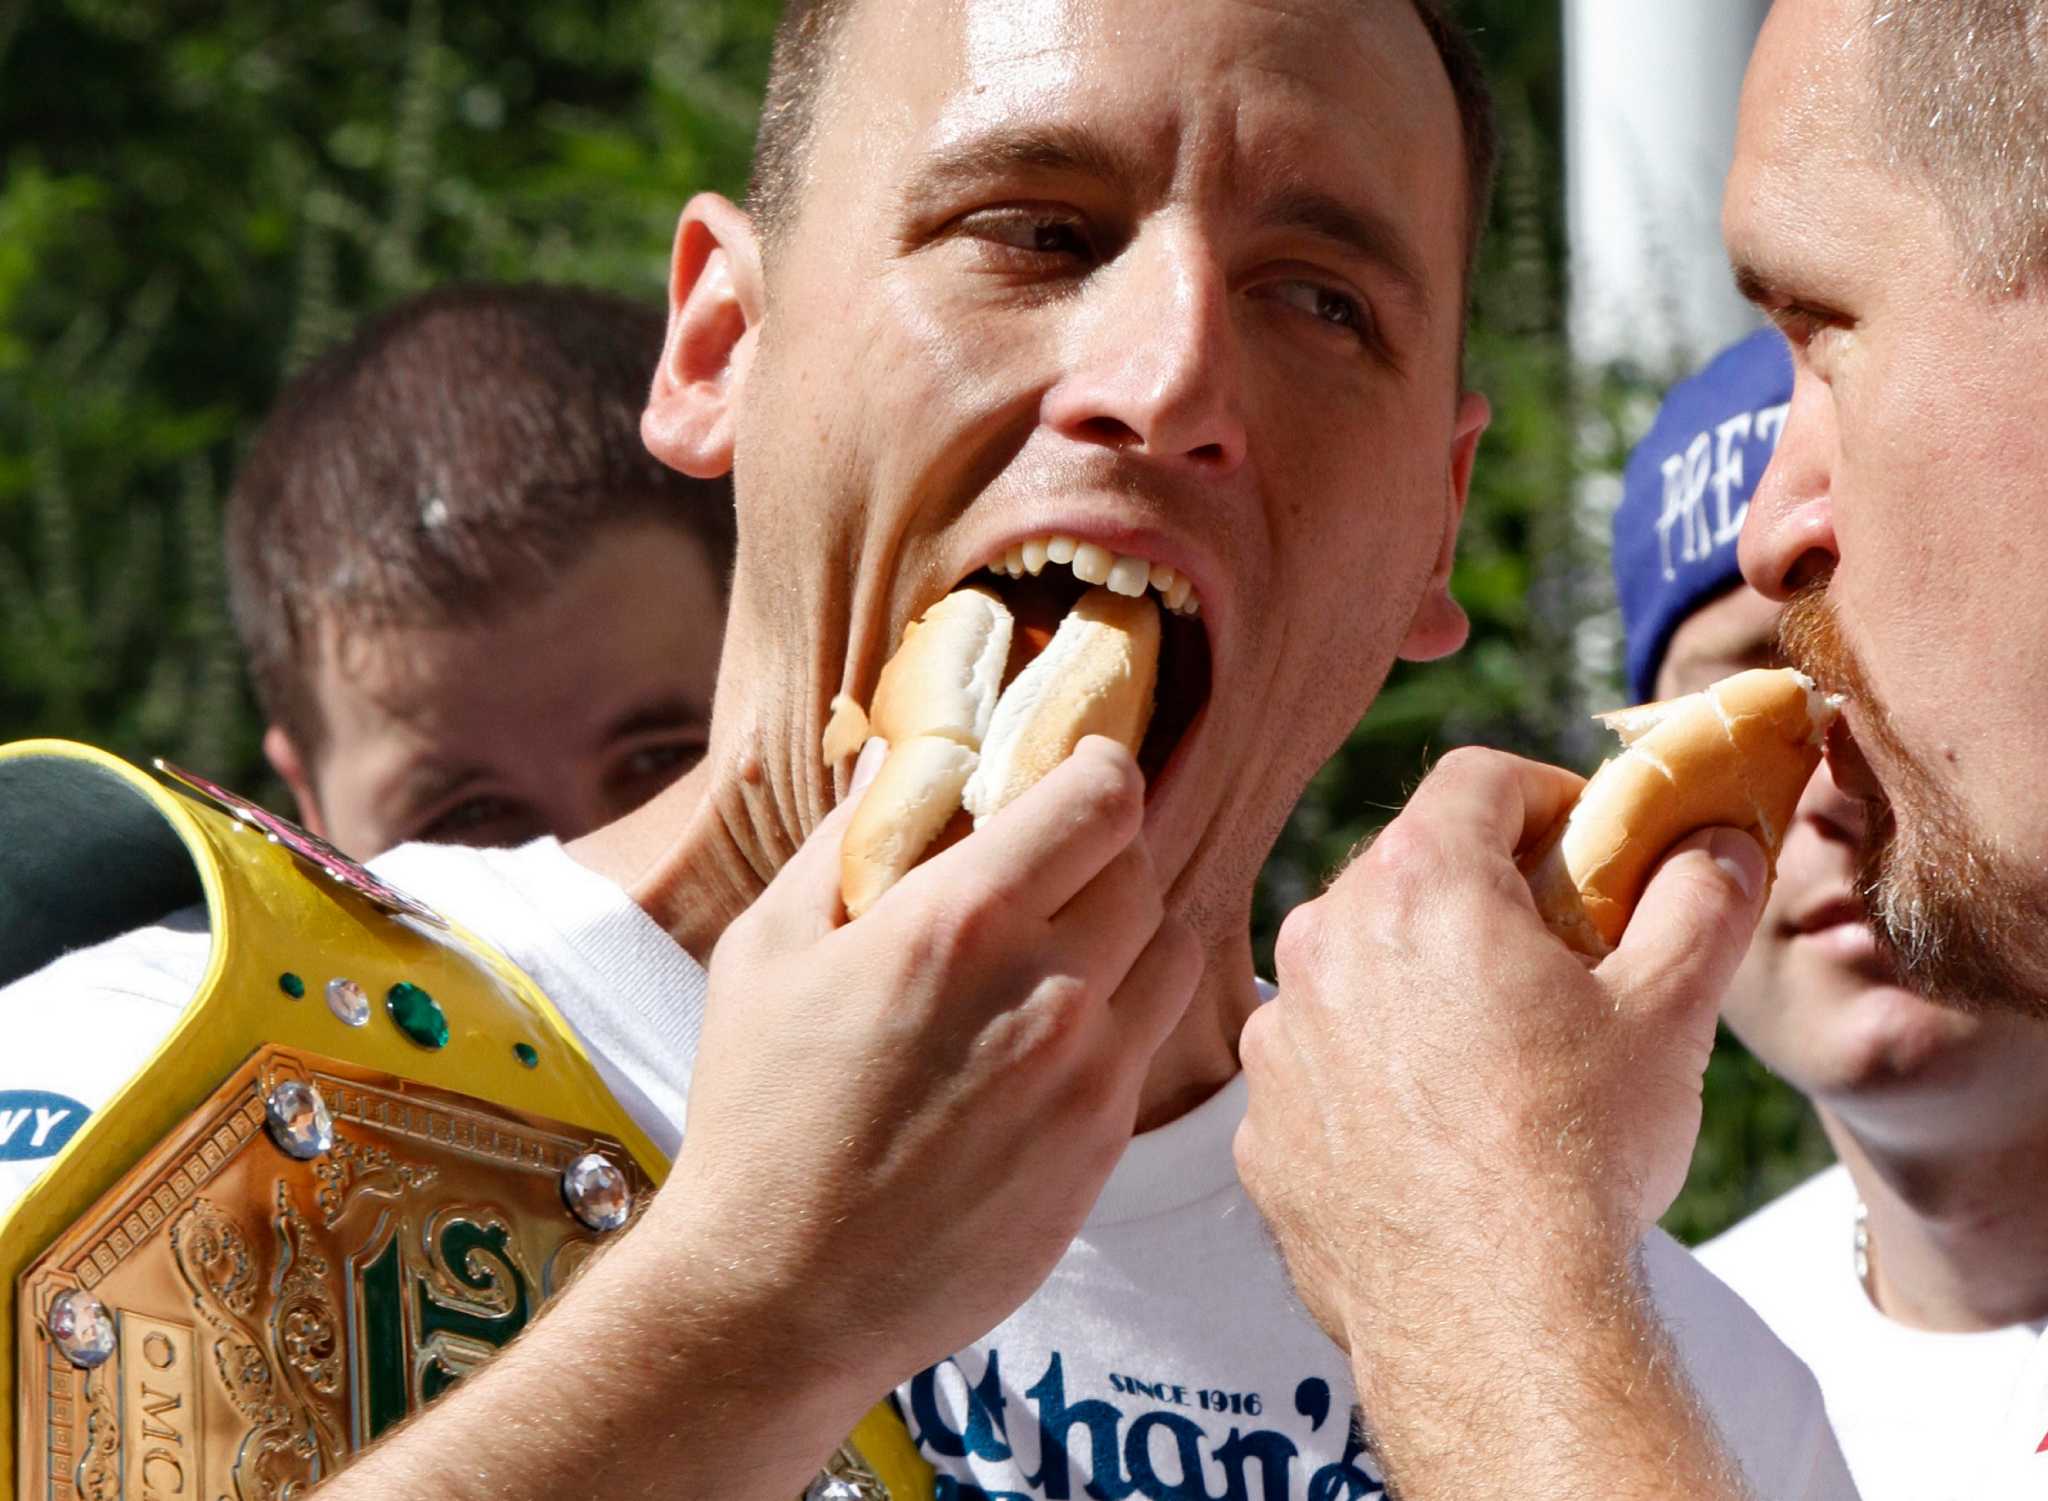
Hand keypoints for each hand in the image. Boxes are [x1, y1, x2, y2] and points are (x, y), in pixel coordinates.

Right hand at [659, 734, 1199, 1411]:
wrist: (782, 1291)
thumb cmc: (760, 1113)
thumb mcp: (768, 951)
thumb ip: (844, 841)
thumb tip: (892, 760)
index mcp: (963, 922)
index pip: (1101, 797)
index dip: (1096, 767)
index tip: (1072, 770)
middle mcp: (1048, 989)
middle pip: (1142, 867)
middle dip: (1102, 848)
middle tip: (1053, 862)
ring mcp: (1088, 1074)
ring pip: (1169, 950)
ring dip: (1129, 928)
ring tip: (1064, 946)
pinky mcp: (1102, 1146)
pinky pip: (1148, 1041)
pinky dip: (1119, 1015)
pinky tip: (1050, 1035)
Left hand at [1234, 746, 1766, 1353]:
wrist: (1490, 1316)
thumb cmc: (1580, 1153)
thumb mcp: (1669, 1014)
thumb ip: (1698, 903)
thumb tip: (1719, 844)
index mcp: (1419, 884)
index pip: (1478, 781)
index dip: (1547, 799)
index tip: (1590, 851)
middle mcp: (1324, 938)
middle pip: (1409, 871)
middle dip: (1483, 895)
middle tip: (1559, 959)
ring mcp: (1281, 1033)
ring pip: (1356, 967)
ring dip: (1418, 984)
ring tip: (1498, 1059)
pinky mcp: (1258, 1121)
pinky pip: (1320, 1063)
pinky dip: (1369, 1074)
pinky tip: (1436, 1134)